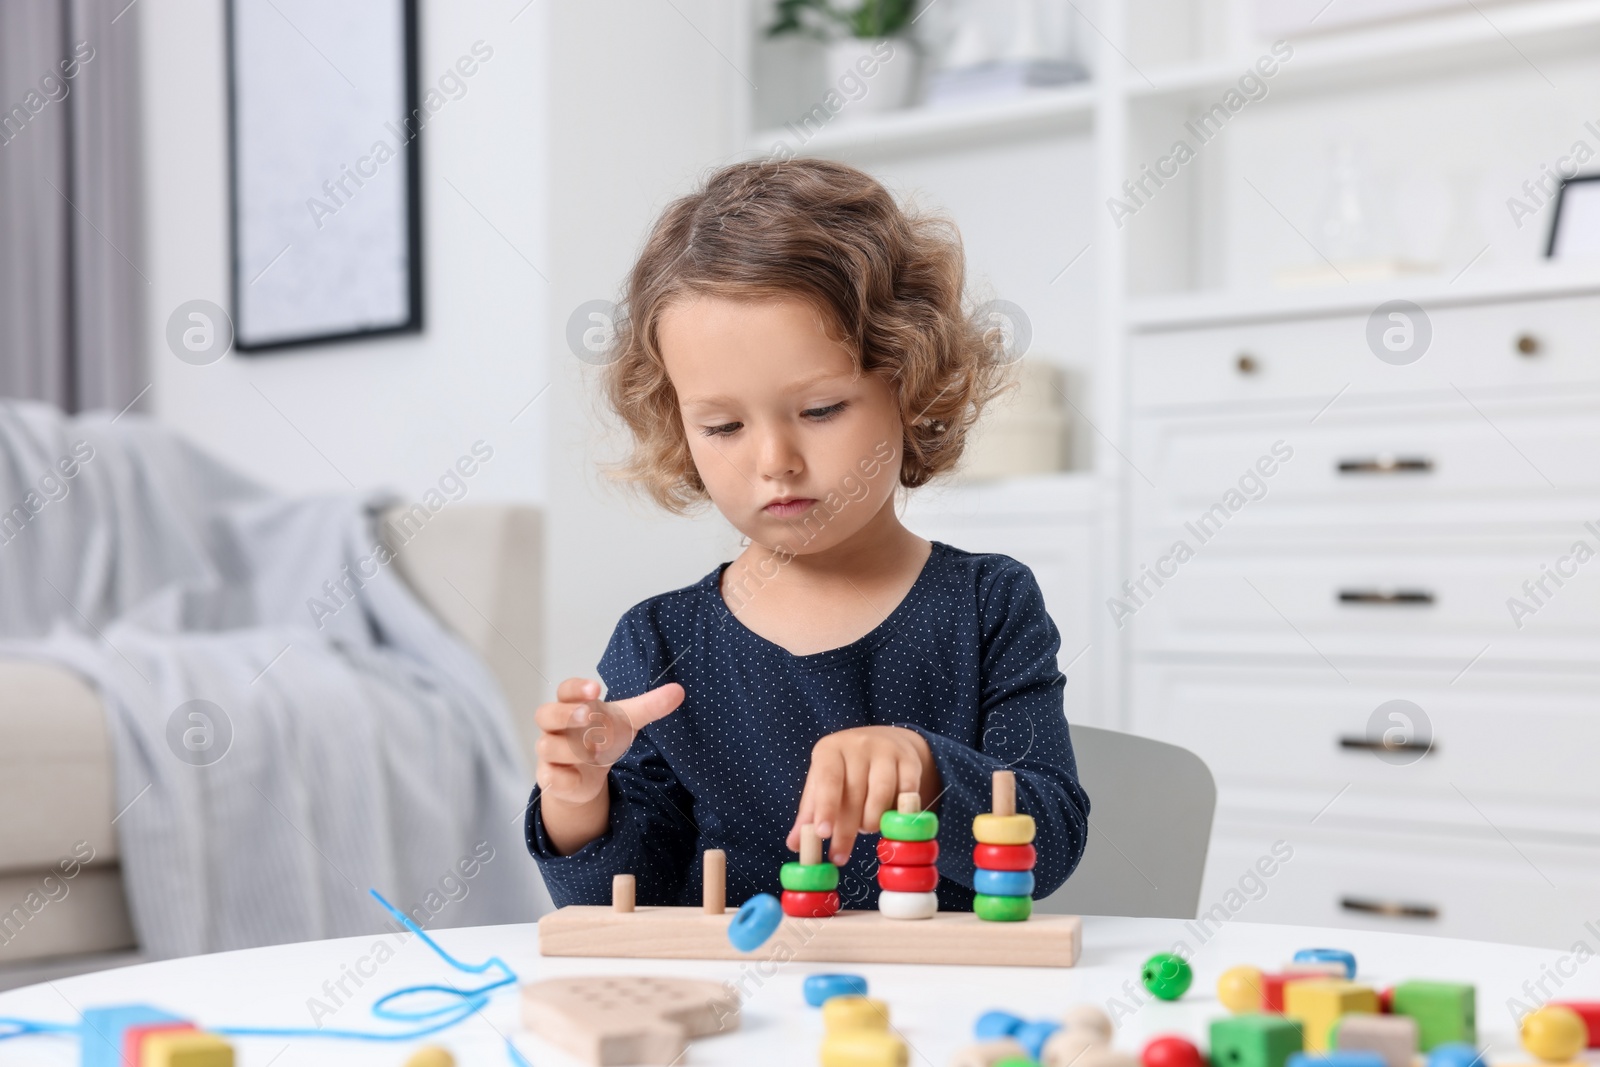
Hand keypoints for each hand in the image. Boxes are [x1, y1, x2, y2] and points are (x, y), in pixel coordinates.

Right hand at [534, 677, 683, 805]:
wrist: (587, 776)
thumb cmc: (603, 737)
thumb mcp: (627, 721)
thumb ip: (650, 706)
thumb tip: (678, 691)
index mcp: (573, 705)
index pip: (566, 690)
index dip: (577, 688)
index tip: (596, 688)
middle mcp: (556, 727)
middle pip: (546, 714)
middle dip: (566, 715)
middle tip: (588, 717)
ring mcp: (550, 752)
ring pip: (548, 746)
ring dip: (572, 749)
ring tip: (597, 752)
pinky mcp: (550, 777)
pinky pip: (549, 776)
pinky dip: (563, 777)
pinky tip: (578, 777)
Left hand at [787, 725, 940, 864]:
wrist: (885, 741)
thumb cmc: (845, 771)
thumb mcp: (823, 784)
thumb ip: (810, 813)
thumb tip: (795, 845)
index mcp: (830, 749)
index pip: (828, 778)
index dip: (825, 807)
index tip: (823, 834)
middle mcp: (859, 745)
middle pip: (855, 793)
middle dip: (846, 829)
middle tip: (839, 856)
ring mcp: (887, 751)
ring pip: (882, 794)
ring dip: (872, 820)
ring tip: (865, 828)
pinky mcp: (910, 761)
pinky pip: (906, 793)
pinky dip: (898, 813)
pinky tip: (891, 822)